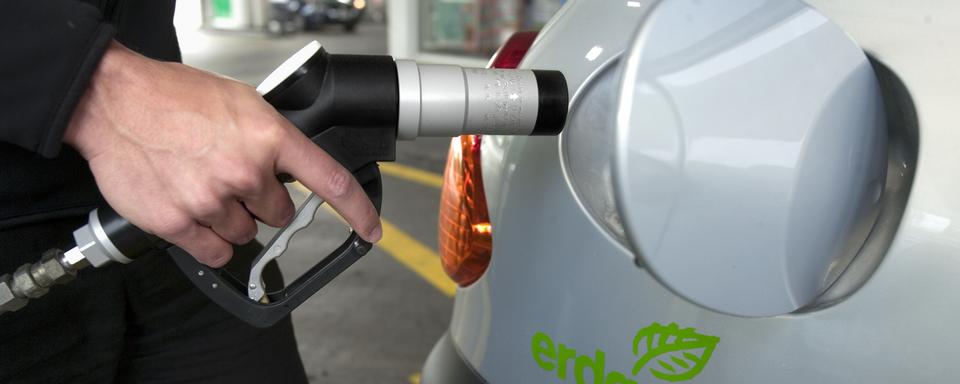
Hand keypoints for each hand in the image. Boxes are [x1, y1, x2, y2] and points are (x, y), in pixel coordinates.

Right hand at [64, 41, 381, 266]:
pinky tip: (192, 210)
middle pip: (277, 214)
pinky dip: (208, 239)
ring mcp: (212, 200)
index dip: (357, 211)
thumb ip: (272, 140)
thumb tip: (290, 171)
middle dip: (260, 201)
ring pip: (244, 233)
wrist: (114, 101)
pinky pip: (215, 251)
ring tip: (201, 183)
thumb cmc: (173, 98)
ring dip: (230, 217)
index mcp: (269, 137)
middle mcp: (246, 172)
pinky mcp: (179, 222)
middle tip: (230, 176)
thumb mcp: (241, 104)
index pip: (329, 181)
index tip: (370, 229)